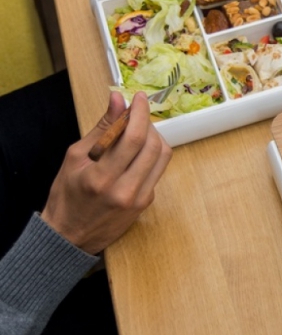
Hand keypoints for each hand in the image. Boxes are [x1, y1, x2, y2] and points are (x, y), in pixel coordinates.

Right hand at [41, 91, 172, 254]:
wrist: (69, 236)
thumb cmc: (67, 196)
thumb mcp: (75, 158)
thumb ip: (102, 128)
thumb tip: (117, 99)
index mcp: (101, 178)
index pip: (133, 138)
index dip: (140, 113)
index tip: (139, 98)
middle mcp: (125, 190)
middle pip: (153, 145)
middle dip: (148, 122)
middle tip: (136, 113)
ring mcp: (139, 198)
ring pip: (162, 156)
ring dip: (154, 136)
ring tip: (137, 131)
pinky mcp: (147, 202)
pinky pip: (158, 169)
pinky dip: (151, 154)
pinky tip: (137, 151)